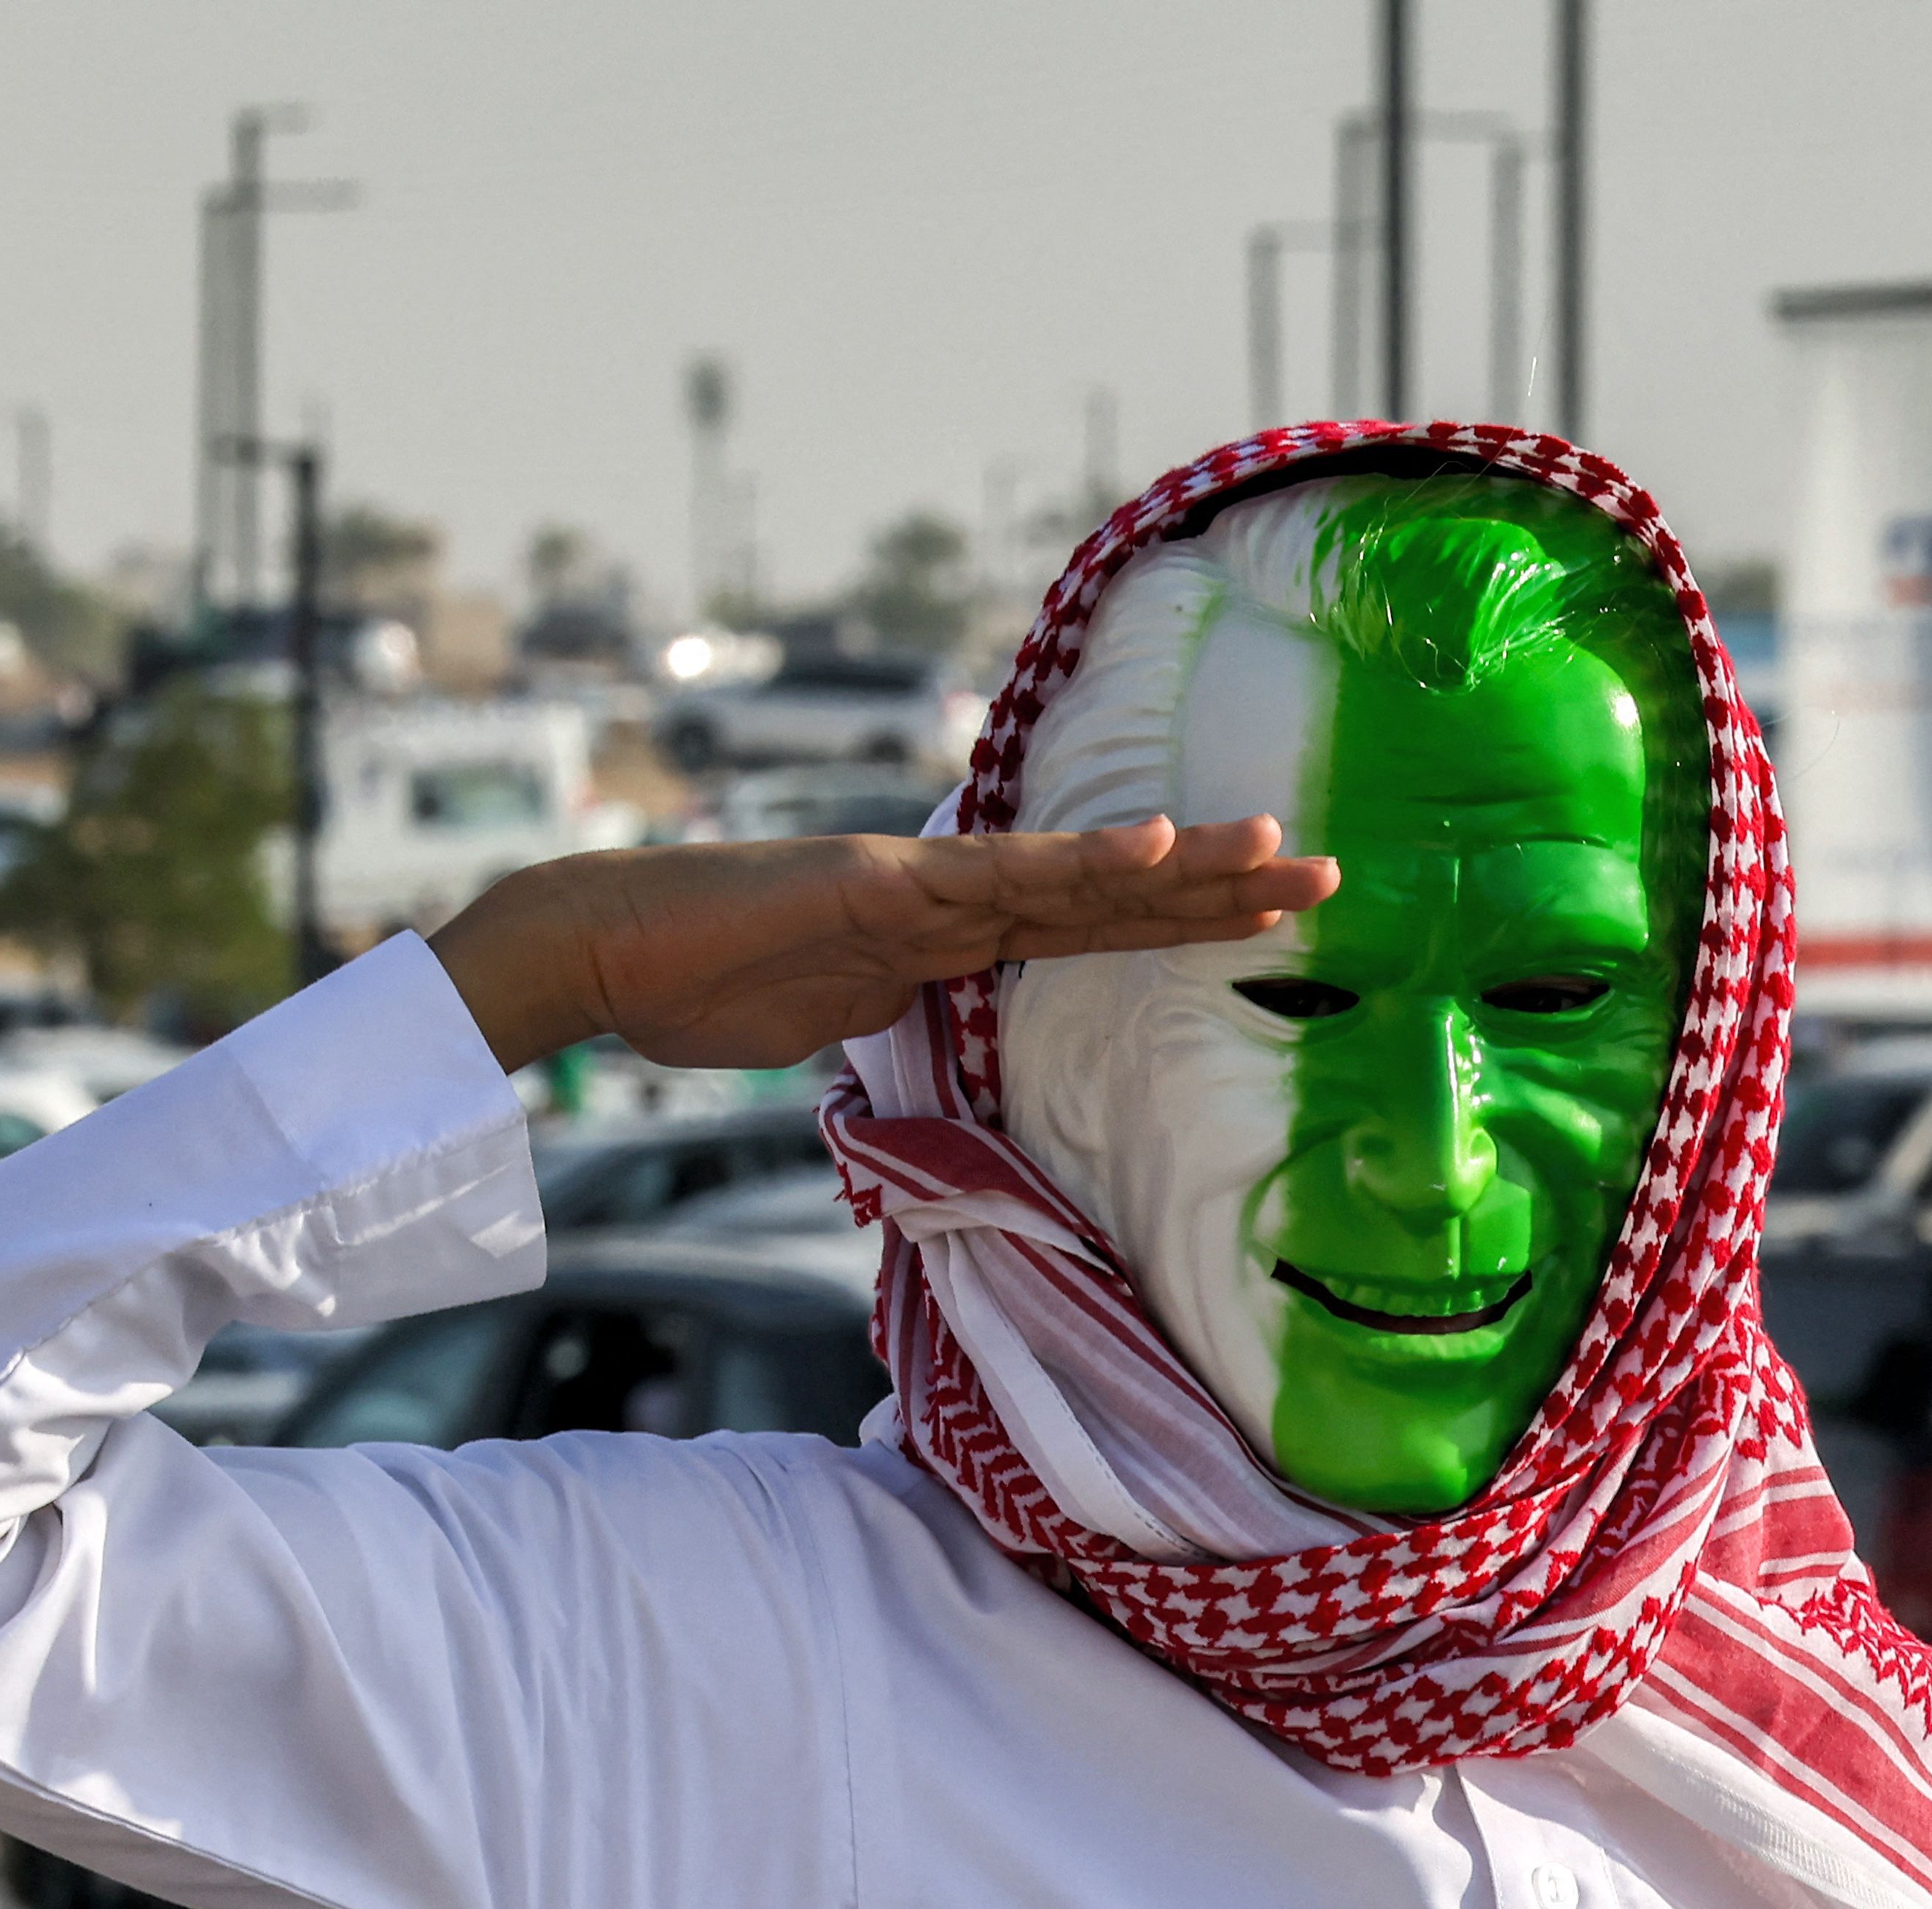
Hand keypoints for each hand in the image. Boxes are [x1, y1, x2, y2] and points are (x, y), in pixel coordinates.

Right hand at [432, 817, 1338, 1073]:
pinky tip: (1155, 848)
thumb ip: (902, 1017)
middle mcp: (950, 892)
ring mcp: (921, 881)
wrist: (604, 953)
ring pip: (1079, 874)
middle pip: (1112, 891)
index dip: (1184, 915)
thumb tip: (939, 1036)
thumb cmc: (700, 989)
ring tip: (1277, 855)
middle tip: (1326, 874)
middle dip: (1222, 887)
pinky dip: (1082, 863)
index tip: (1272, 912)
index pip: (1092, 923)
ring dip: (1184, 868)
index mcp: (947, 929)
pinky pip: (999, 880)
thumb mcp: (836, 1025)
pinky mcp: (883, 886)